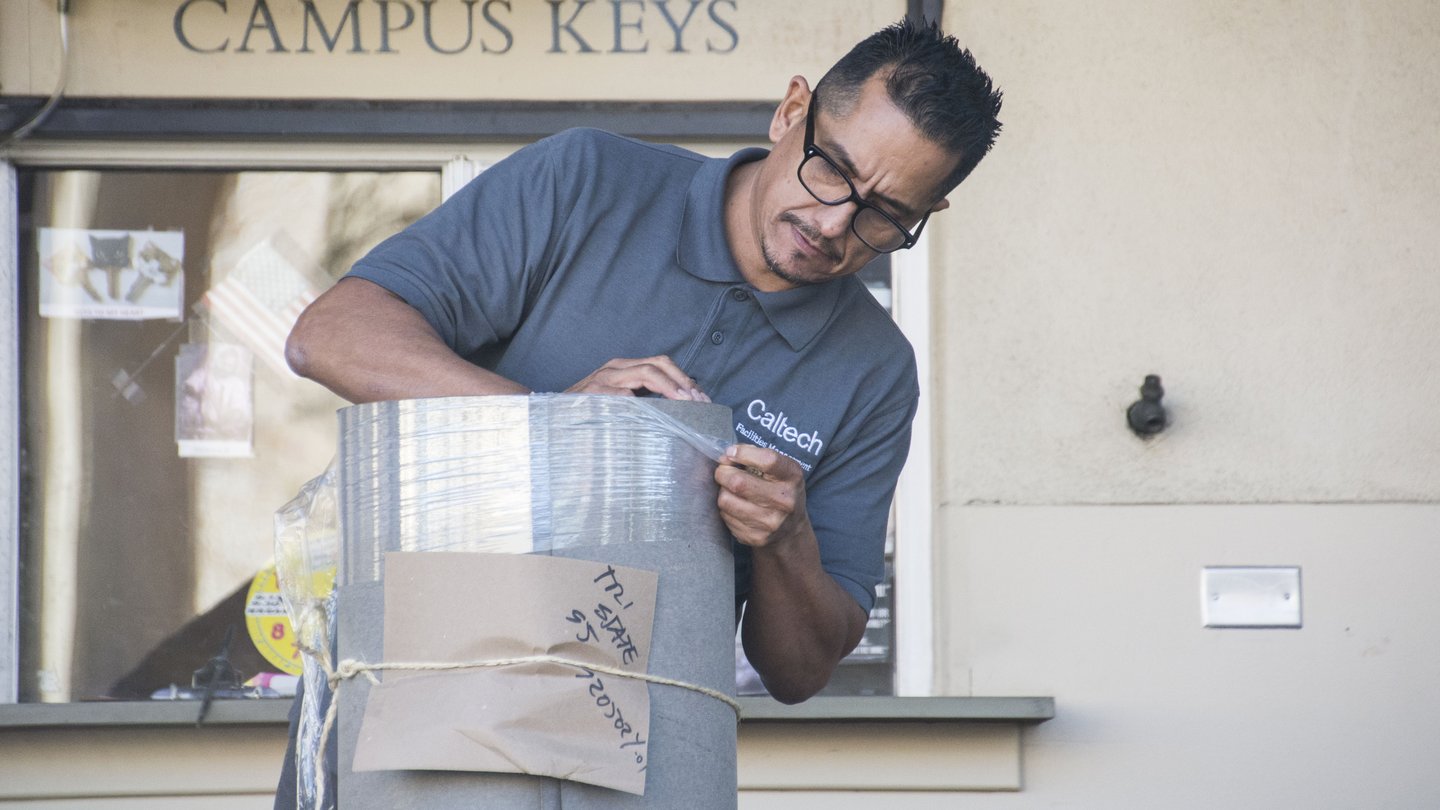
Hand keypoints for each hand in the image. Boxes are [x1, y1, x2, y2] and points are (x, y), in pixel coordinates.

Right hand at [564, 356, 709, 400]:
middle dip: (683, 381)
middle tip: (698, 402)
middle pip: (659, 363)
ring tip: (684, 404)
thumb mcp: (619, 403)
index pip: (663, 364)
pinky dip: (638, 400)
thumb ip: (643, 402)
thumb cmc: (590, 414)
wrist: (552, 417)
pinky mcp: (592, 393)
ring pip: (646, 373)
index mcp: (625, 368)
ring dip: (669, 388)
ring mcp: (603, 378)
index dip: (685, 379)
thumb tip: (679, 410)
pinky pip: (620, 393)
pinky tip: (651, 413)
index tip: (702, 399)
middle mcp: (616, 367)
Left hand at [715, 444, 809, 549]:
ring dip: (722, 491)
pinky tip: (736, 506)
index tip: (731, 453)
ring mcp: (770, 522)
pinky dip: (726, 508)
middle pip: (738, 483)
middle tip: (723, 471)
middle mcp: (785, 501)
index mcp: (792, 477)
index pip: (768, 461)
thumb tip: (726, 457)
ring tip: (731, 490)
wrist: (790, 530)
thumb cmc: (780, 491)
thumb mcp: (779, 470)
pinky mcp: (756, 537)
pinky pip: (725, 517)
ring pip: (726, 500)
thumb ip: (755, 456)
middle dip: (723, 473)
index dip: (744, 453)